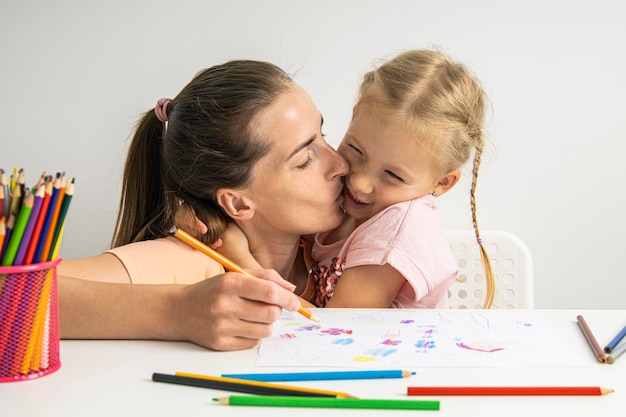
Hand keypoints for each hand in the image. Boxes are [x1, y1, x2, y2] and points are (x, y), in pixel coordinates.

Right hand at [168, 269, 299, 350]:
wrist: (179, 310)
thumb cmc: (213, 291)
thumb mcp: (235, 275)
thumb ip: (265, 277)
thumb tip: (290, 288)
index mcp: (230, 283)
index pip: (269, 292)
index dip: (287, 298)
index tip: (295, 303)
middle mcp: (225, 304)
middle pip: (270, 313)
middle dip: (276, 311)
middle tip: (269, 307)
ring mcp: (221, 326)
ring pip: (264, 330)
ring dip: (265, 324)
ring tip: (253, 316)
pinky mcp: (220, 343)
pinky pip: (252, 342)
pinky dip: (253, 334)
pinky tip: (242, 326)